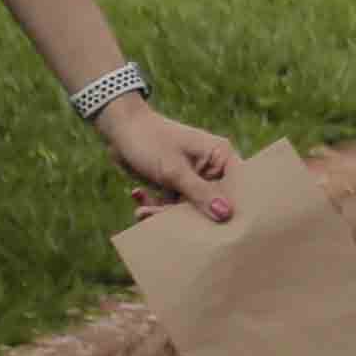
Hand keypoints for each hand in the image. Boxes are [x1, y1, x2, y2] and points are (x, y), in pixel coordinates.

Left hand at [104, 101, 243, 224]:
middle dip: (184, 214)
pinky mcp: (175, 182)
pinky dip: (155, 205)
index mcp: (221, 155)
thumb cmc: (150, 141)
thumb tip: (226, 215)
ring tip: (142, 212)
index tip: (218, 227)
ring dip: (163, 212)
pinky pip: (171, 202)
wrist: (119, 128)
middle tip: (160, 219)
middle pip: (210, 202)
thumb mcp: (174, 171)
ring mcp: (193, 176)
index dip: (230, 207)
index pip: (236, 185)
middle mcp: (211, 166)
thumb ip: (200, 193)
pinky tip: (138, 196)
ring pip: (187, 206)